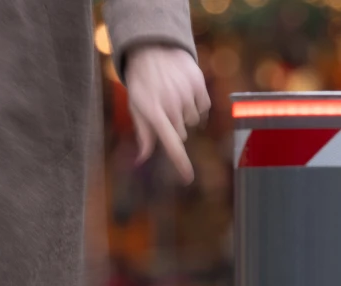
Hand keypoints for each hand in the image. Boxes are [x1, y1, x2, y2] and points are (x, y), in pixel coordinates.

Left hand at [124, 46, 210, 183]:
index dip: (180, 162)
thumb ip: (143, 134)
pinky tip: (186, 93)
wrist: (154, 51)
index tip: (189, 178)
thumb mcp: (136, 108)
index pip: (170, 143)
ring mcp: (186, 94)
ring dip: (186, 115)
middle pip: (182, 134)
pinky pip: (204, 107)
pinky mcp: (199, 85)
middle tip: (164, 111)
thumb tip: (141, 159)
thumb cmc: (142, 84)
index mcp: (153, 113)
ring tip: (174, 98)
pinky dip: (197, 105)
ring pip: (194, 121)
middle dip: (175, 128)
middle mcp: (171, 105)